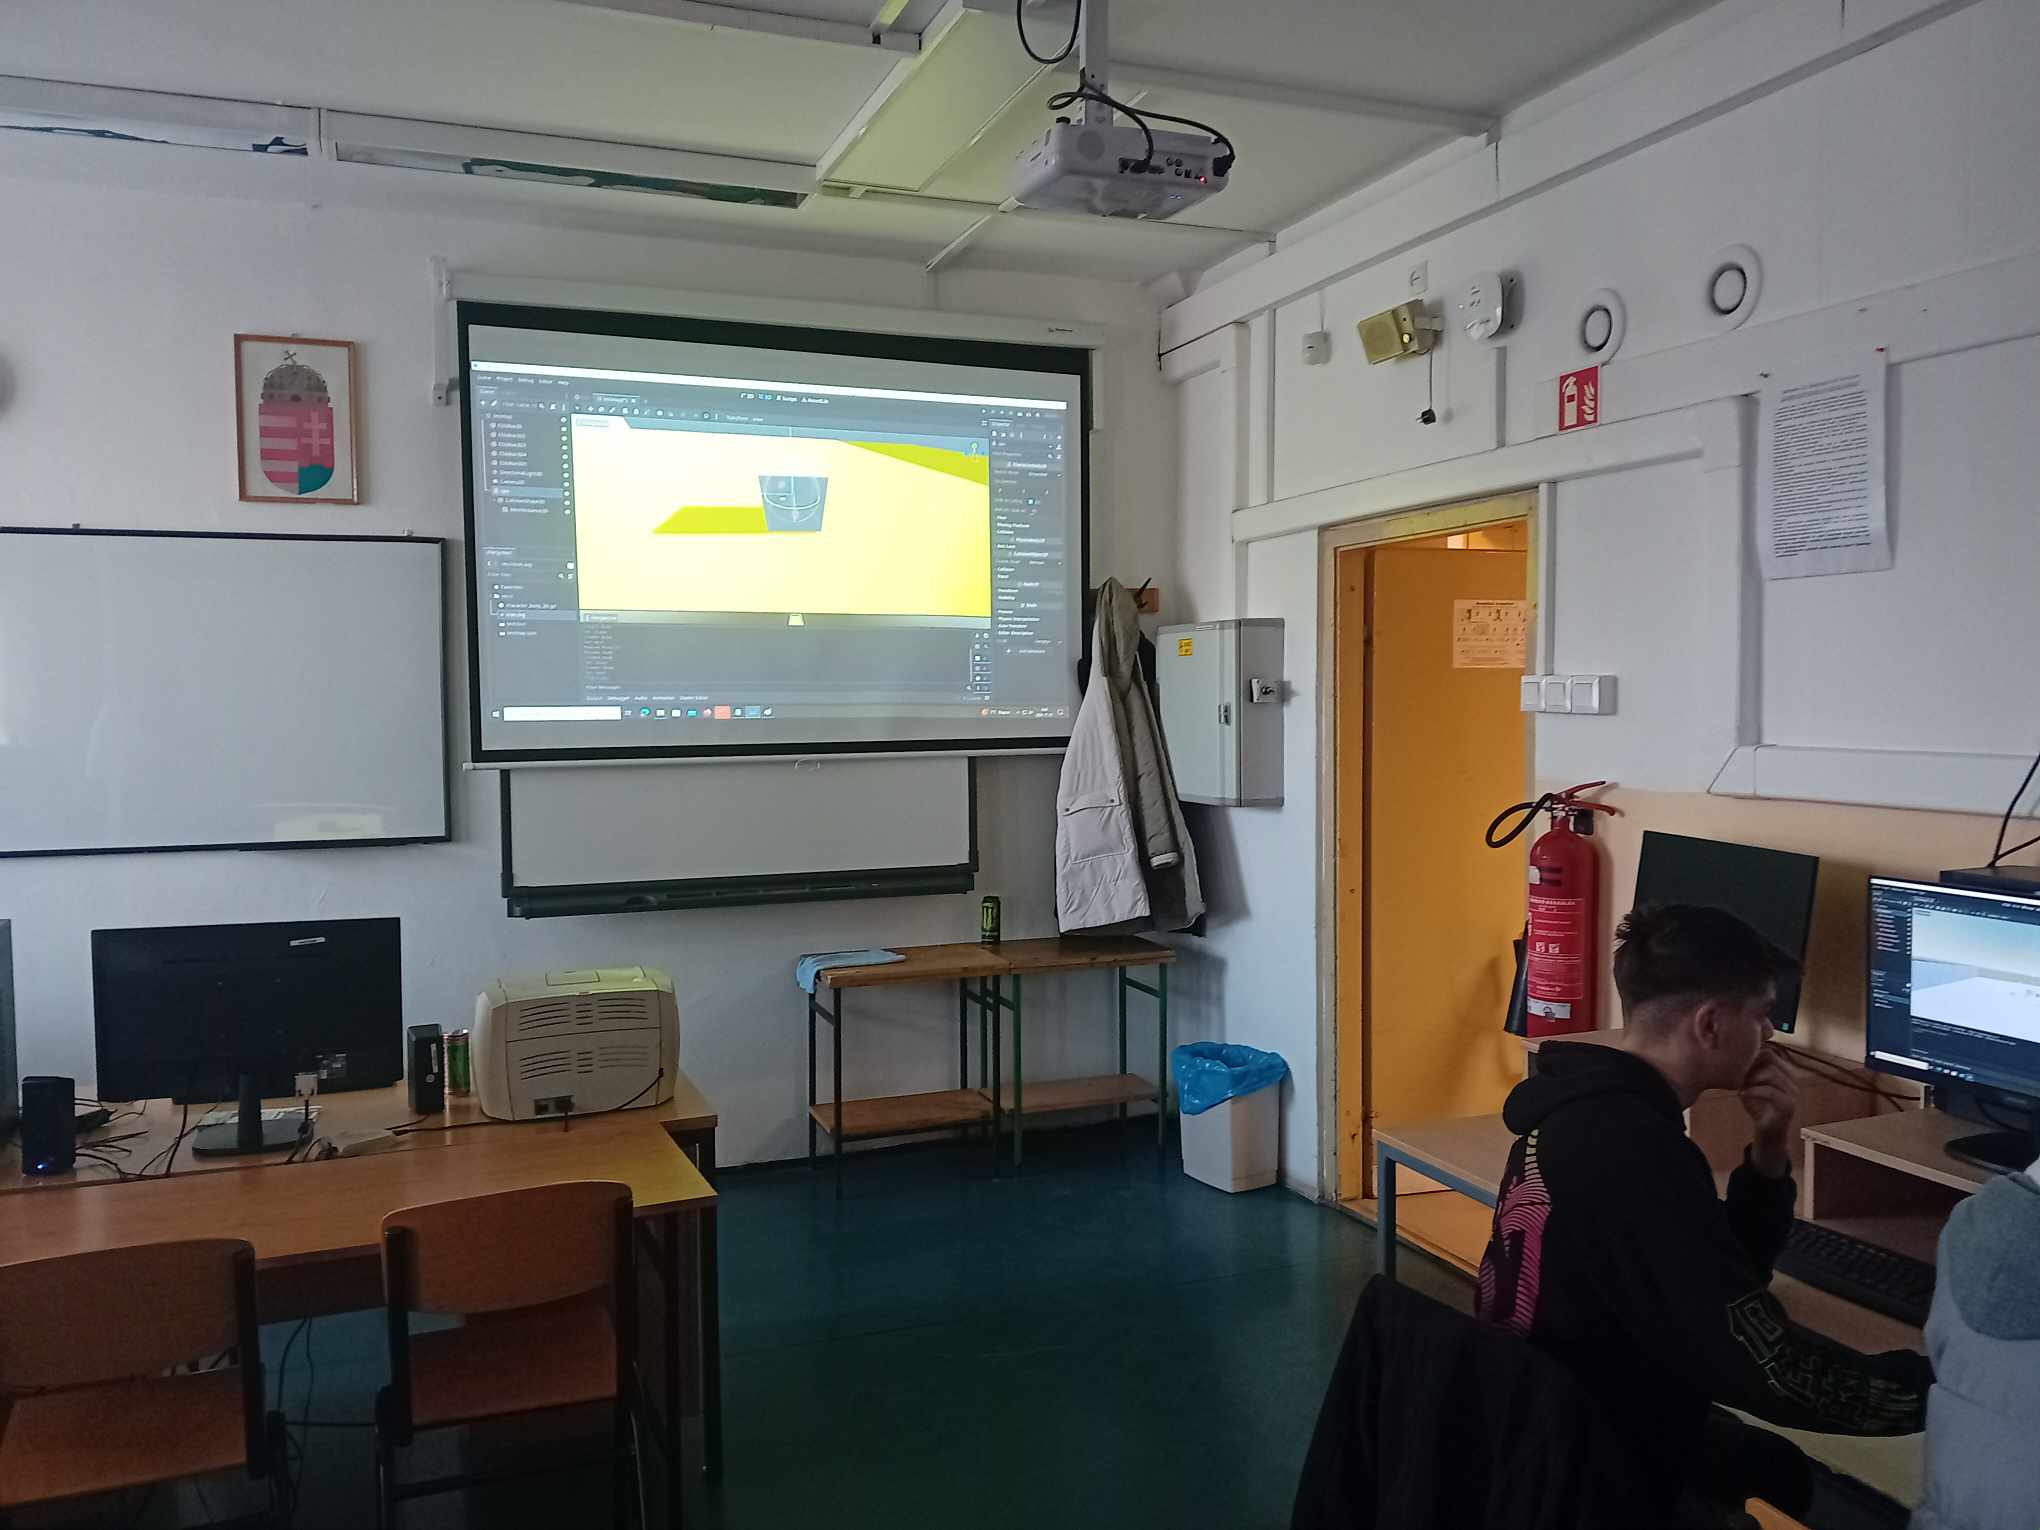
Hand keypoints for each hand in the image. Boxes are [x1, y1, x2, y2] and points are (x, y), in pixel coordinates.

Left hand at [1741, 1047, 1799, 1177]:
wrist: (1768, 1133)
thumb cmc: (1758, 1106)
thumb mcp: (1751, 1084)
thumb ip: (1748, 1070)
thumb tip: (1733, 1053)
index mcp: (1785, 1072)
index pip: (1769, 1052)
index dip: (1750, 1056)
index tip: (1736, 1065)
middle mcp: (1792, 1079)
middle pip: (1770, 1058)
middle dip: (1750, 1065)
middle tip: (1737, 1076)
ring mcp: (1793, 1092)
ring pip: (1770, 1073)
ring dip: (1750, 1078)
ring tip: (1740, 1086)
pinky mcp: (1788, 1105)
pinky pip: (1770, 1091)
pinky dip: (1753, 1091)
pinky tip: (1742, 1094)